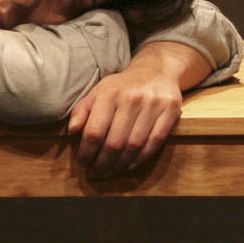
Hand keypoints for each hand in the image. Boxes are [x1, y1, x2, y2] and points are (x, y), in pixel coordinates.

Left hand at [67, 41, 209, 176]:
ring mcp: (154, 105)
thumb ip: (82, 110)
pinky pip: (155, 143)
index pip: (94, 131)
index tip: (82, 162)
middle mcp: (132, 98)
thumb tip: (72, 131)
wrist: (157, 70)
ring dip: (119, 165)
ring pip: (134, 146)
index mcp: (110, 93)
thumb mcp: (98, 91)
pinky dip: (141, 159)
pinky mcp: (171, 111)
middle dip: (101, 163)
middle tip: (94, 172)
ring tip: (109, 172)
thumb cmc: (122, 86)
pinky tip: (129, 165)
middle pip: (114, 143)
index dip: (86, 152)